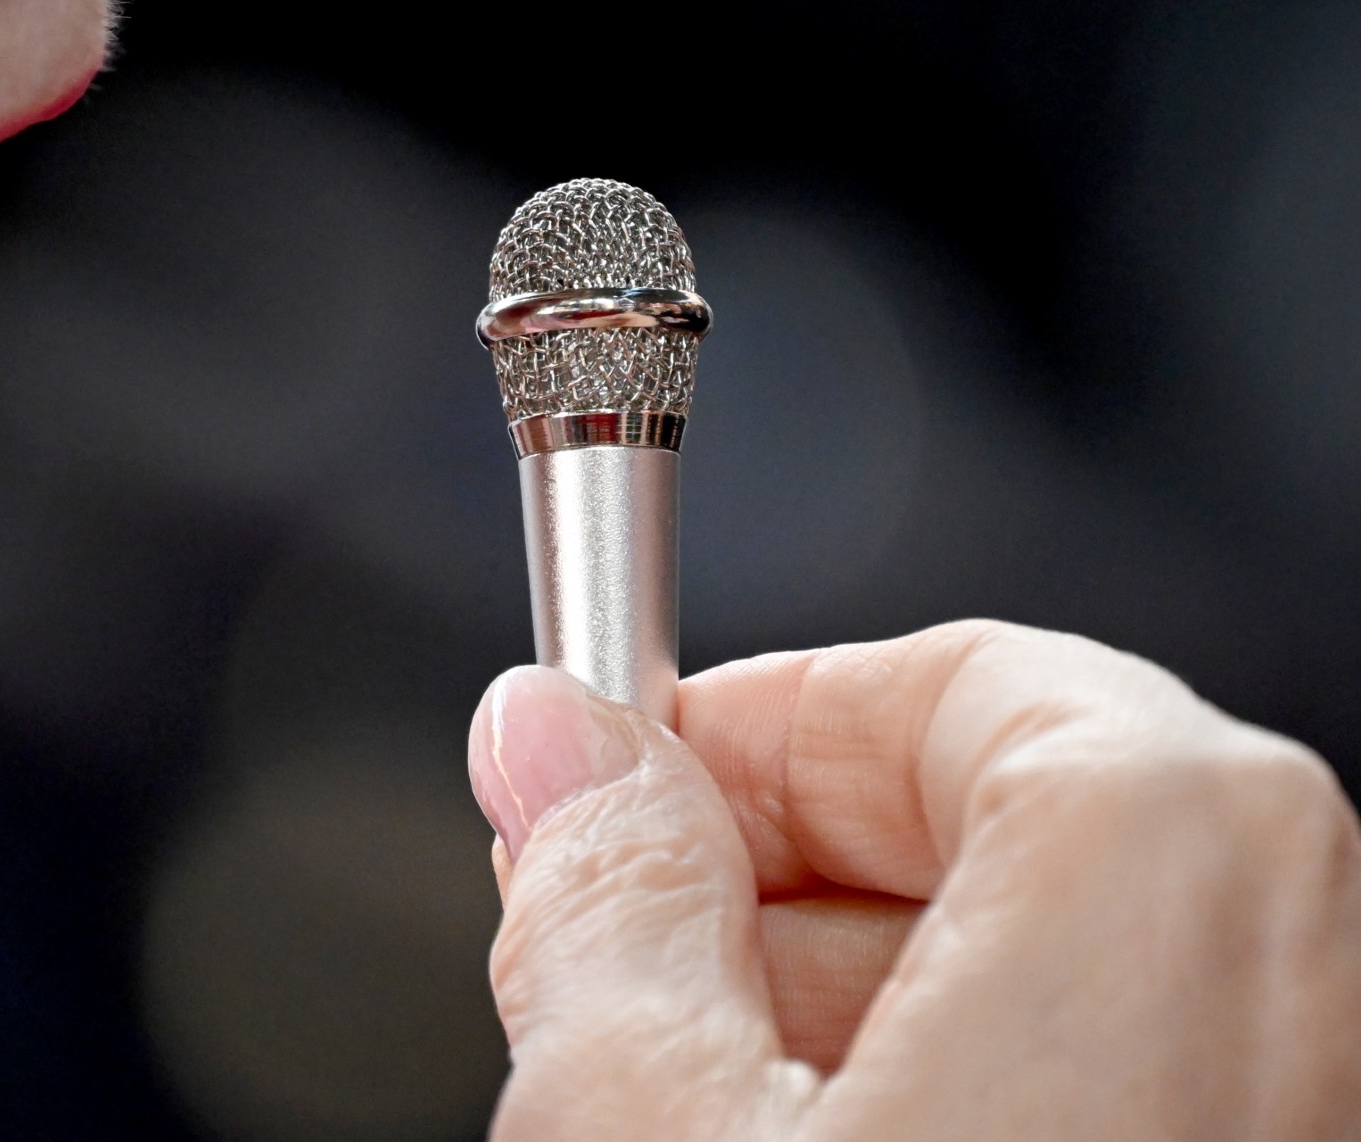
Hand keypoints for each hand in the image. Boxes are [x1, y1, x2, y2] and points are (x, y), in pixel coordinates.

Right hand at [466, 620, 1360, 1138]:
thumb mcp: (641, 1127)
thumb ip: (603, 897)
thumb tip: (554, 742)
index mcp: (1175, 893)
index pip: (966, 684)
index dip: (760, 722)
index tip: (630, 768)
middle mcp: (1310, 999)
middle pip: (1024, 832)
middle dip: (789, 873)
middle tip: (627, 937)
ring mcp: (1300, 1108)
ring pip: (1070, 979)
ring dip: (859, 1000)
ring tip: (688, 1089)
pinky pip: (1123, 1090)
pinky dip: (965, 1087)